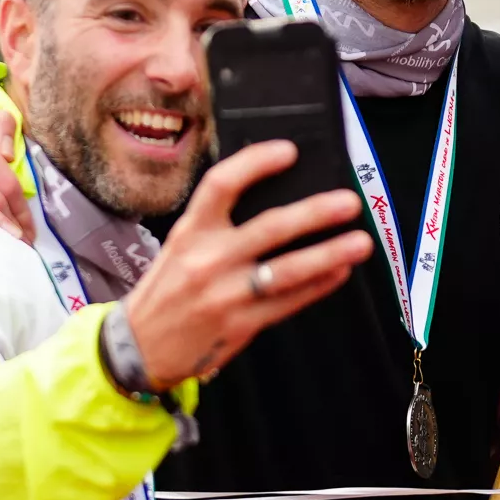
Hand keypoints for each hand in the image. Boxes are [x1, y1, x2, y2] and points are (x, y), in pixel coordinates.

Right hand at [119, 141, 367, 388]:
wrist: (139, 348)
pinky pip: (288, 302)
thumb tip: (277, 199)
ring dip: (329, 254)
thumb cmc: (167, 290)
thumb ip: (218, 225)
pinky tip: (339, 272)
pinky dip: (318, 285)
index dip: (256, 164)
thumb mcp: (181, 246)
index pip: (221, 185)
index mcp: (190, 231)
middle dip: (314, 213)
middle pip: (269, 228)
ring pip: (288, 270)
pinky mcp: (240, 325)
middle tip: (348, 202)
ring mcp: (226, 294)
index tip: (289, 152)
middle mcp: (208, 259)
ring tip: (360, 242)